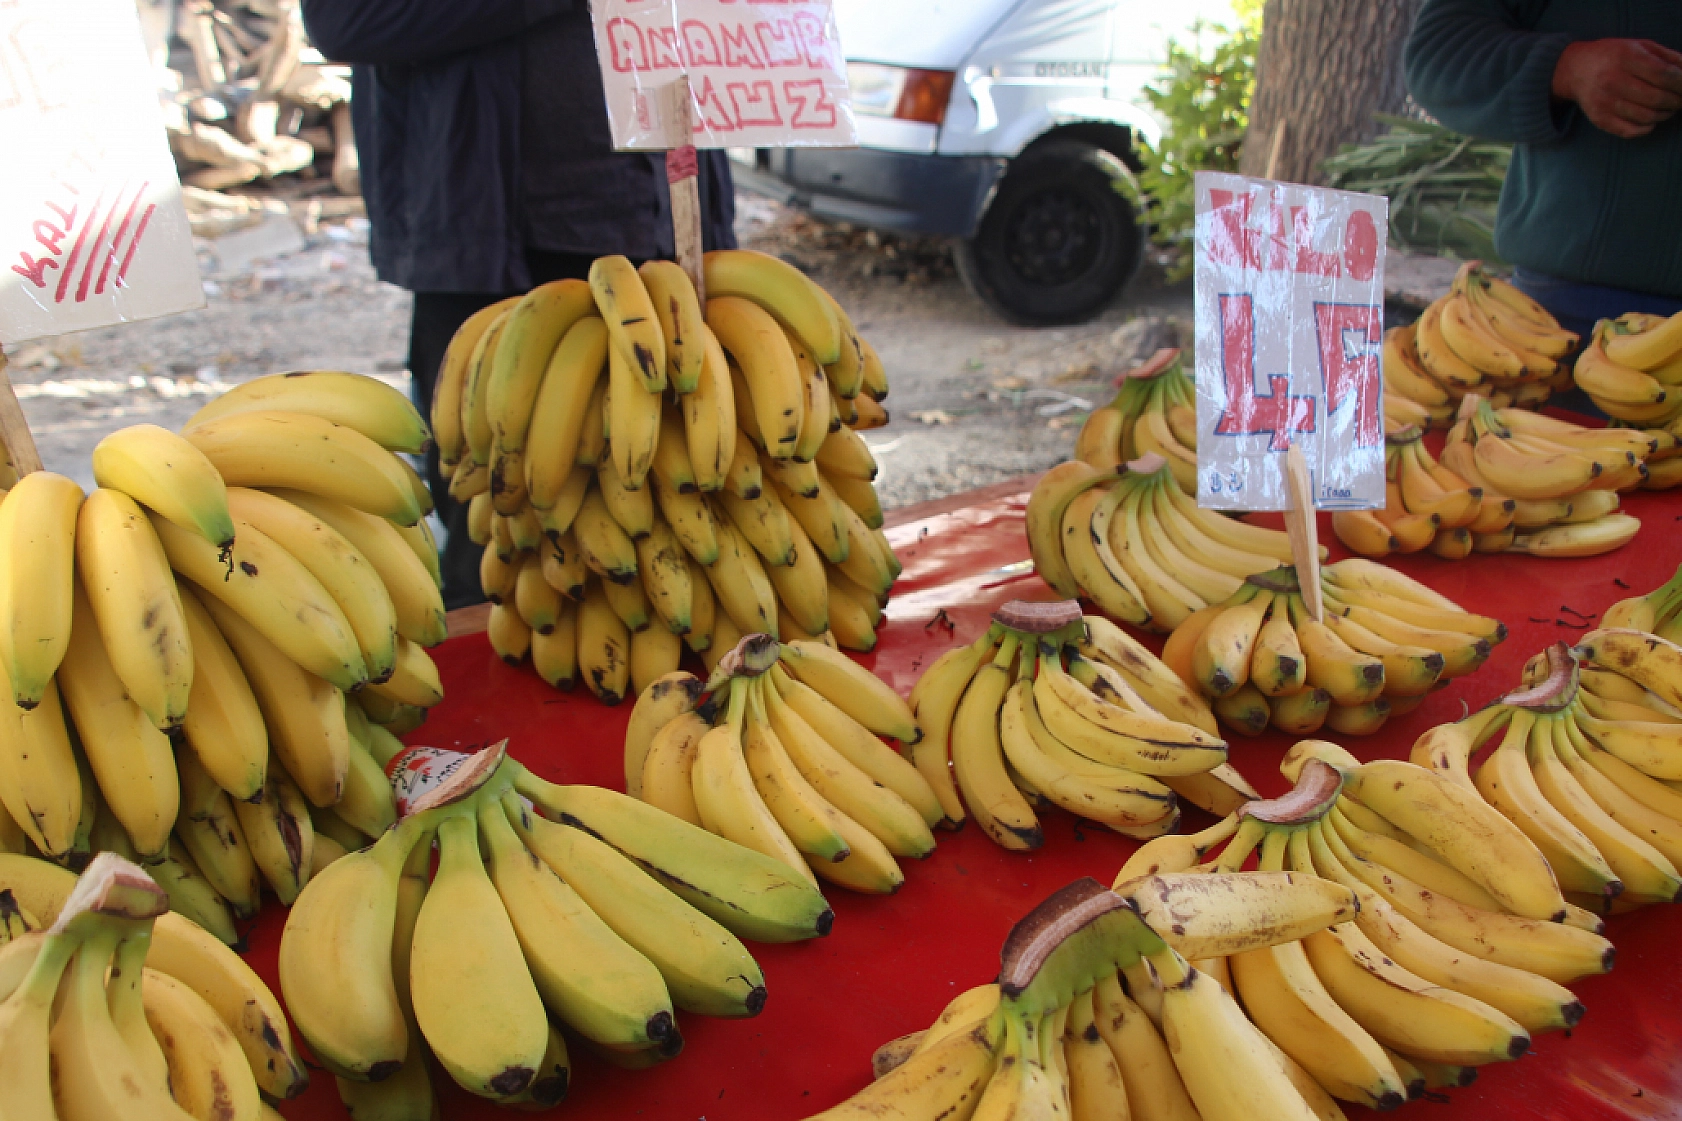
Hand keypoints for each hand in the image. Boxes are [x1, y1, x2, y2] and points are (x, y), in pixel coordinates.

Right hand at [1552, 38, 1681, 138]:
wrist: (1575, 69)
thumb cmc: (1613, 55)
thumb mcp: (1640, 46)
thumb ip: (1667, 57)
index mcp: (1625, 57)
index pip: (1663, 74)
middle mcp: (1612, 80)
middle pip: (1656, 97)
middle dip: (1677, 100)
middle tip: (1681, 99)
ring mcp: (1604, 102)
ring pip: (1646, 116)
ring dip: (1665, 114)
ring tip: (1669, 108)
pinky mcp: (1599, 118)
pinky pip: (1630, 131)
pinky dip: (1647, 128)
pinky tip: (1651, 119)